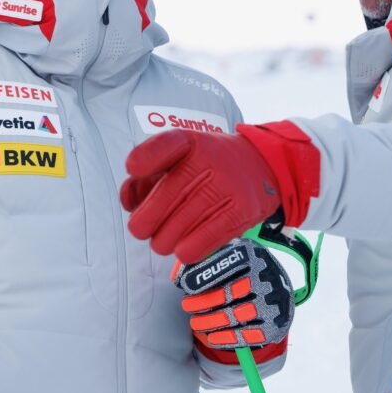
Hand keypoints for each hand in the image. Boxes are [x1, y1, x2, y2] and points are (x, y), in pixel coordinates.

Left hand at [121, 129, 280, 263]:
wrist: (262, 165)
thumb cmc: (207, 165)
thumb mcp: (177, 158)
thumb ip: (145, 175)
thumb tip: (129, 202)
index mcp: (189, 143)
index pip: (166, 146)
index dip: (145, 159)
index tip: (134, 169)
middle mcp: (208, 162)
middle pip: (158, 204)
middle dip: (144, 223)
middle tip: (148, 226)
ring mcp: (225, 188)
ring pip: (171, 233)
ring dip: (164, 240)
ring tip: (170, 235)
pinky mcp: (240, 214)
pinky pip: (198, 245)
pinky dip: (186, 250)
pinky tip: (185, 245)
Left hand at [173, 238, 293, 349]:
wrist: (277, 290)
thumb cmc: (242, 270)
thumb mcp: (227, 255)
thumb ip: (202, 260)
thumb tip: (177, 276)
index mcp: (252, 255)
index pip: (225, 264)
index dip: (201, 276)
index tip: (184, 286)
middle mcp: (265, 278)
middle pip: (226, 294)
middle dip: (201, 303)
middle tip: (187, 306)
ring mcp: (271, 303)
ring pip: (232, 316)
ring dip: (207, 322)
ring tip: (195, 323)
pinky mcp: (273, 326)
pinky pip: (244, 336)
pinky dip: (224, 339)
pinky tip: (211, 337)